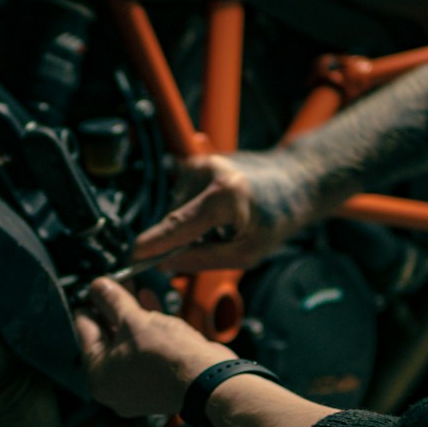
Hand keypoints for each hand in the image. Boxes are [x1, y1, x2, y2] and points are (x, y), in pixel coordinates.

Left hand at [75, 278, 234, 417]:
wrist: (209, 379)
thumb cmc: (167, 356)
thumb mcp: (133, 320)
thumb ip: (112, 301)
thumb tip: (96, 285)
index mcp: (98, 377)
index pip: (84, 332)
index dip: (89, 305)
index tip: (91, 288)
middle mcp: (114, 386)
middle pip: (107, 338)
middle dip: (111, 308)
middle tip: (113, 284)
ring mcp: (138, 385)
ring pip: (128, 342)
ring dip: (130, 314)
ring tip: (131, 286)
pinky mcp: (159, 379)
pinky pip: (145, 349)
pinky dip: (146, 327)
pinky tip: (148, 300)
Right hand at [132, 151, 330, 272]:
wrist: (294, 180)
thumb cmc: (277, 217)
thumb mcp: (247, 252)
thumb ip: (203, 260)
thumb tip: (167, 265)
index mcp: (225, 195)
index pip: (179, 224)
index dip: (154, 243)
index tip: (133, 256)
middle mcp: (208, 172)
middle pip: (173, 218)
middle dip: (180, 239)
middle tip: (209, 246)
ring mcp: (200, 163)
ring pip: (174, 209)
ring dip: (188, 225)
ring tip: (220, 226)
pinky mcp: (195, 161)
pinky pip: (179, 198)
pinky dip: (191, 211)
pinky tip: (216, 212)